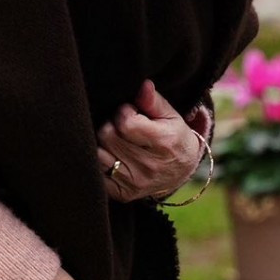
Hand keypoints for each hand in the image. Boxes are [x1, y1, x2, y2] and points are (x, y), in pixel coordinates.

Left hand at [98, 80, 204, 202]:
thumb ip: (154, 101)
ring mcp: (135, 183)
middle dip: (112, 125)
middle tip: (124, 126)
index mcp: (163, 143)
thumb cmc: (174, 137)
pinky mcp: (123, 194)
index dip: (124, 112)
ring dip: (105, 143)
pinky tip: (113, 156)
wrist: (181, 171)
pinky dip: (102, 161)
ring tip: (118, 141)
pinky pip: (97, 173)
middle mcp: (149, 166)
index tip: (130, 112)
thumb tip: (143, 85)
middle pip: (108, 136)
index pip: (126, 123)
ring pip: (98, 154)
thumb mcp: (171, 116)